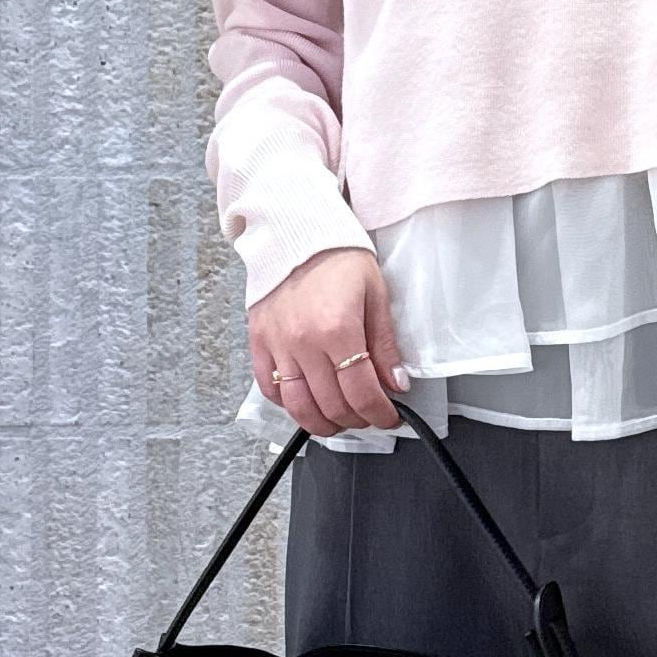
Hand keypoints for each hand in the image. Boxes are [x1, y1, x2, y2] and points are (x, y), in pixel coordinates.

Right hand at [248, 246, 409, 437]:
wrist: (295, 233)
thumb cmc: (338, 258)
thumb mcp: (375, 295)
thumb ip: (385, 344)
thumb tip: (396, 383)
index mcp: (337, 329)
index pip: (361, 393)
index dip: (379, 414)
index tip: (389, 417)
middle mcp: (303, 343)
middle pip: (332, 406)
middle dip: (357, 421)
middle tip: (370, 416)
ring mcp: (277, 345)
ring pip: (299, 407)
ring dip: (323, 423)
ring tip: (340, 419)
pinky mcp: (259, 342)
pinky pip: (269, 388)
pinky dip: (289, 404)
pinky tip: (307, 400)